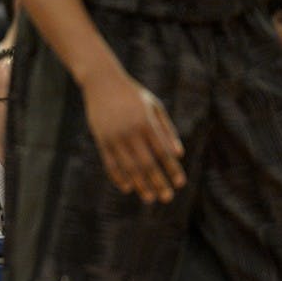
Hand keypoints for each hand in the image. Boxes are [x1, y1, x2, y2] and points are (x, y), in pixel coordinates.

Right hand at [81, 69, 185, 203]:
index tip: (180, 183)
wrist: (102, 82)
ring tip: (149, 198)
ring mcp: (114, 136)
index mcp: (146, 122)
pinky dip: (118, 177)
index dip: (172, 169)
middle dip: (158, 182)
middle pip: (147, 164)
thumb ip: (166, 130)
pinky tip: (127, 187)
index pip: (163, 152)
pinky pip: (110, 163)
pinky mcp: (101, 139)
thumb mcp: (154, 106)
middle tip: (167, 198)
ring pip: (128, 167)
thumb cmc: (132, 94)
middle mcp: (130, 131)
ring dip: (140, 184)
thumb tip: (177, 154)